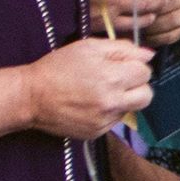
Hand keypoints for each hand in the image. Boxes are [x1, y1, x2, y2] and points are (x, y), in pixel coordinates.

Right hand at [23, 35, 153, 139]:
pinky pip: (115, 121)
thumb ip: (123, 49)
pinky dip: (109, 112)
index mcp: (112, 78)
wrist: (31, 96)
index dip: (134, 66)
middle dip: (137, 85)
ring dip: (124, 99)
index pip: (145, 72)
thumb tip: (148, 55)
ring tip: (102, 91)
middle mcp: (112, 102)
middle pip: (146, 95)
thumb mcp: (89, 47)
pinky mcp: (96, 133)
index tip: (121, 65)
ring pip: (132, 109)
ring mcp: (104, 120)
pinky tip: (91, 104)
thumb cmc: (58, 67)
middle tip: (119, 80)